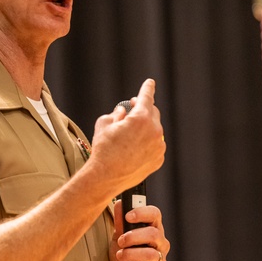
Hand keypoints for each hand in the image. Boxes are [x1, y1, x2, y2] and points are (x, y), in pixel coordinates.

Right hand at [90, 79, 165, 195]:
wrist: (105, 177)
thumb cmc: (103, 150)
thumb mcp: (104, 124)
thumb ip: (116, 114)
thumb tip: (122, 112)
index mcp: (141, 118)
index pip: (147, 96)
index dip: (148, 87)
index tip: (150, 83)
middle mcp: (154, 131)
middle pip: (152, 112)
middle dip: (143, 109)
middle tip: (132, 110)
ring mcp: (158, 146)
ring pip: (154, 130)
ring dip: (144, 128)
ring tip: (128, 136)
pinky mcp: (158, 159)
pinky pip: (155, 145)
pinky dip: (147, 143)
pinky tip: (134, 149)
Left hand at [109, 199, 168, 260]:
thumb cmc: (124, 255)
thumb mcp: (119, 236)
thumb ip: (120, 222)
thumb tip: (120, 204)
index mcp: (153, 229)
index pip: (155, 214)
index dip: (142, 213)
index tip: (128, 216)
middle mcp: (160, 244)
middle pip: (153, 234)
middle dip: (134, 236)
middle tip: (121, 241)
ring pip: (151, 255)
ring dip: (131, 254)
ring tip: (120, 255)